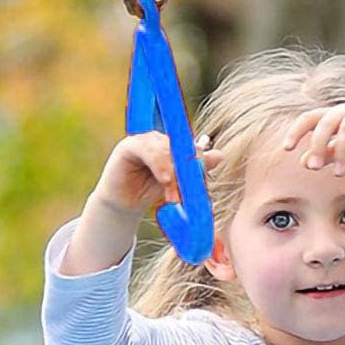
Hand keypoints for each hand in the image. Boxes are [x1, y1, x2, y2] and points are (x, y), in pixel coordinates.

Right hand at [93, 130, 223, 215]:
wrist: (124, 205)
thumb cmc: (150, 192)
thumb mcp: (177, 184)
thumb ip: (195, 171)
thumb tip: (220, 155)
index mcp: (173, 145)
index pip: (193, 147)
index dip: (200, 161)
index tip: (203, 182)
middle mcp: (160, 139)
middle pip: (182, 147)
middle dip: (189, 171)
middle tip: (190, 193)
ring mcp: (145, 140)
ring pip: (168, 149)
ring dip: (174, 174)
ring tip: (174, 196)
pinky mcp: (129, 146)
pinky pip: (149, 150)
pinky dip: (160, 165)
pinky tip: (165, 179)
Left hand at [282, 99, 344, 176]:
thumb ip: (327, 153)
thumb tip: (305, 163)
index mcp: (333, 116)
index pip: (308, 119)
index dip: (296, 131)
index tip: (286, 148)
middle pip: (324, 123)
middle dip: (317, 145)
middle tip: (315, 168)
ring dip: (340, 150)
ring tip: (340, 173)